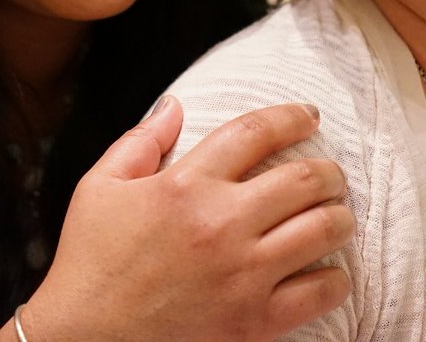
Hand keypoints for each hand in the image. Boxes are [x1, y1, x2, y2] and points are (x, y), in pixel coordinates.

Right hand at [20, 97, 351, 340]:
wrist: (85, 341)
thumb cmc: (90, 264)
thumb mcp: (99, 188)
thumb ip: (140, 142)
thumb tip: (175, 106)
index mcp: (185, 185)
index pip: (255, 133)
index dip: (291, 117)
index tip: (308, 116)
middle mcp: (221, 224)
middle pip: (305, 178)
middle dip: (328, 170)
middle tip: (330, 174)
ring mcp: (243, 274)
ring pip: (323, 230)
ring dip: (339, 217)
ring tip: (337, 216)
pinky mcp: (254, 321)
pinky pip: (320, 292)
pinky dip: (335, 278)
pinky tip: (329, 271)